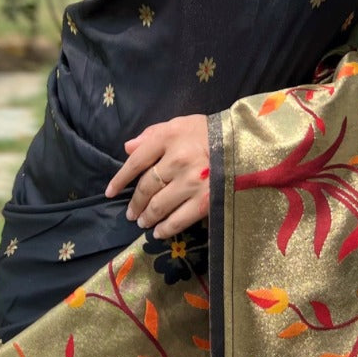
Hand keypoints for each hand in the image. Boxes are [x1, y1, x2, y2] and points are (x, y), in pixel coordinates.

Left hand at [104, 115, 209, 238]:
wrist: (247, 144)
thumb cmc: (211, 132)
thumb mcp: (181, 123)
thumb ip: (153, 134)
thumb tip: (127, 148)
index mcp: (169, 137)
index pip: (136, 161)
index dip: (120, 179)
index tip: (110, 192)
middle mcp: (178, 159)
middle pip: (147, 186)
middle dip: (136, 203)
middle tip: (131, 214)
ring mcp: (192, 181)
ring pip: (159, 205)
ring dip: (147, 217)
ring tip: (142, 222)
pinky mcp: (206, 200)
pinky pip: (179, 219)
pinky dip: (166, 229)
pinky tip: (158, 232)